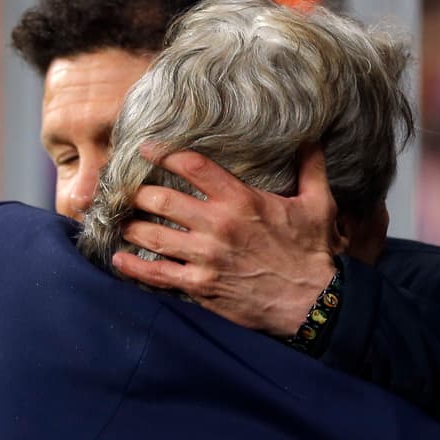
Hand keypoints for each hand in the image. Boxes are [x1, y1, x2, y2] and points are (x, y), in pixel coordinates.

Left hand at [113, 147, 341, 336]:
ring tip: (120, 220)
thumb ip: (311, 167)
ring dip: (130, 225)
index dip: (164, 153)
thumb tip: (311, 137)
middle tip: (125, 189)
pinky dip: (134, 266)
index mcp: (241, 199)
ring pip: (151, 234)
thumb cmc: (314, 252)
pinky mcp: (200, 286)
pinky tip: (119, 259)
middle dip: (137, 191)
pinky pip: (157, 274)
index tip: (145, 148)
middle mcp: (217, 225)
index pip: (192, 166)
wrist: (312, 302)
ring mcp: (205, 257)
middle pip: (160, 198)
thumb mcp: (319, 203)